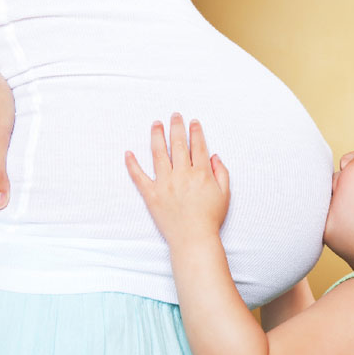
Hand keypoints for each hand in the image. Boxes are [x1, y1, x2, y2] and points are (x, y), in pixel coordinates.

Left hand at [124, 112, 229, 246]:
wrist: (193, 239)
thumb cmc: (210, 218)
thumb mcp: (225, 194)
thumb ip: (222, 172)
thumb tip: (214, 156)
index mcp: (201, 173)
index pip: (197, 146)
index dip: (195, 131)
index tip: (193, 122)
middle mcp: (182, 174)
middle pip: (178, 144)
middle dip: (176, 127)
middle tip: (174, 115)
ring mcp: (165, 183)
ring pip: (159, 153)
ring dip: (157, 136)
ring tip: (156, 124)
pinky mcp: (151, 194)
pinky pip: (139, 176)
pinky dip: (132, 164)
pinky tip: (128, 153)